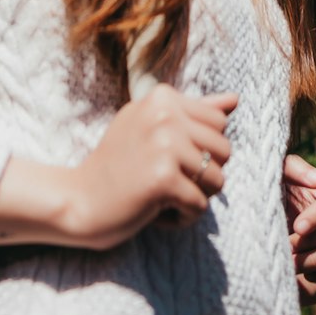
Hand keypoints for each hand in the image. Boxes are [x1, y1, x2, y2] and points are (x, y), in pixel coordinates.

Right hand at [68, 84, 237, 250]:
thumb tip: (236, 99)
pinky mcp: (162, 178)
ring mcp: (163, 144)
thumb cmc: (120, 165)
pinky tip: (155, 213)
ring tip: (161, 196)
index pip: (219, 122)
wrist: (80, 199)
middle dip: (202, 175)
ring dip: (193, 198)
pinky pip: (201, 206)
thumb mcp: (152, 127)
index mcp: (162, 96)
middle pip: (224, 150)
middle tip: (165, 180)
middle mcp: (164, 113)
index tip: (167, 157)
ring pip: (218, 179)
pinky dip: (182, 218)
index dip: (201, 148)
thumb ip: (194, 111)